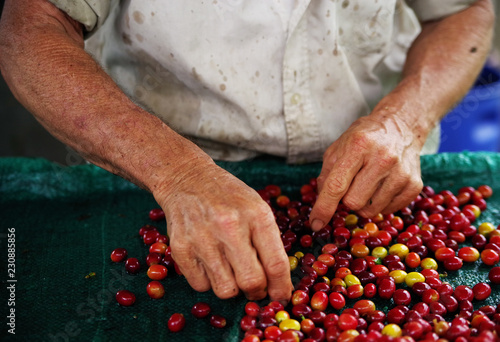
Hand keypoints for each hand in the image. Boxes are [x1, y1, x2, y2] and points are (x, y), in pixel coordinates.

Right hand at [154, 160, 292, 302]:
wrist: (187, 178)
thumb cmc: (228, 196)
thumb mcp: (257, 207)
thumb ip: (269, 241)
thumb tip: (278, 282)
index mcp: (256, 215)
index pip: (276, 264)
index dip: (281, 287)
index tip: (281, 297)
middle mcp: (229, 226)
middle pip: (251, 282)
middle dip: (257, 292)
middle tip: (255, 288)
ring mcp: (203, 238)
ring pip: (226, 290)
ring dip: (232, 288)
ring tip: (230, 270)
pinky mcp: (181, 248)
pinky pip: (201, 286)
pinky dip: (208, 281)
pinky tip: (210, 262)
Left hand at [309, 109, 423, 230]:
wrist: (400, 126)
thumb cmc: (364, 139)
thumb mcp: (339, 148)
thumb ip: (326, 175)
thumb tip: (321, 205)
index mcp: (359, 146)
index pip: (336, 185)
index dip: (324, 207)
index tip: (316, 224)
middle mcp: (383, 158)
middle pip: (353, 202)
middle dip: (346, 199)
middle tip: (351, 184)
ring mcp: (401, 172)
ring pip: (370, 210)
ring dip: (363, 202)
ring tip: (367, 183)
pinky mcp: (414, 185)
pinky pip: (387, 210)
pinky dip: (379, 204)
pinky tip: (381, 186)